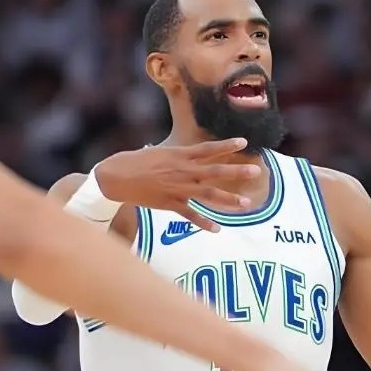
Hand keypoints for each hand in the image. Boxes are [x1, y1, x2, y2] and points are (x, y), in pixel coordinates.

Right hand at [95, 138, 261, 231]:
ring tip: (246, 203)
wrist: (114, 178)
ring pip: (208, 194)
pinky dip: (203, 222)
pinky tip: (217, 229)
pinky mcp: (169, 204)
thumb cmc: (133, 162)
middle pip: (215, 171)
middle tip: (256, 171)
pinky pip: (190, 215)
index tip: (244, 141)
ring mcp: (177, 188)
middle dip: (236, 172)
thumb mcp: (158, 152)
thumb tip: (186, 154)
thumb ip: (176, 155)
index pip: (208, 149)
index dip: (226, 145)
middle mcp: (182, 171)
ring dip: (228, 199)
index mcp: (179, 155)